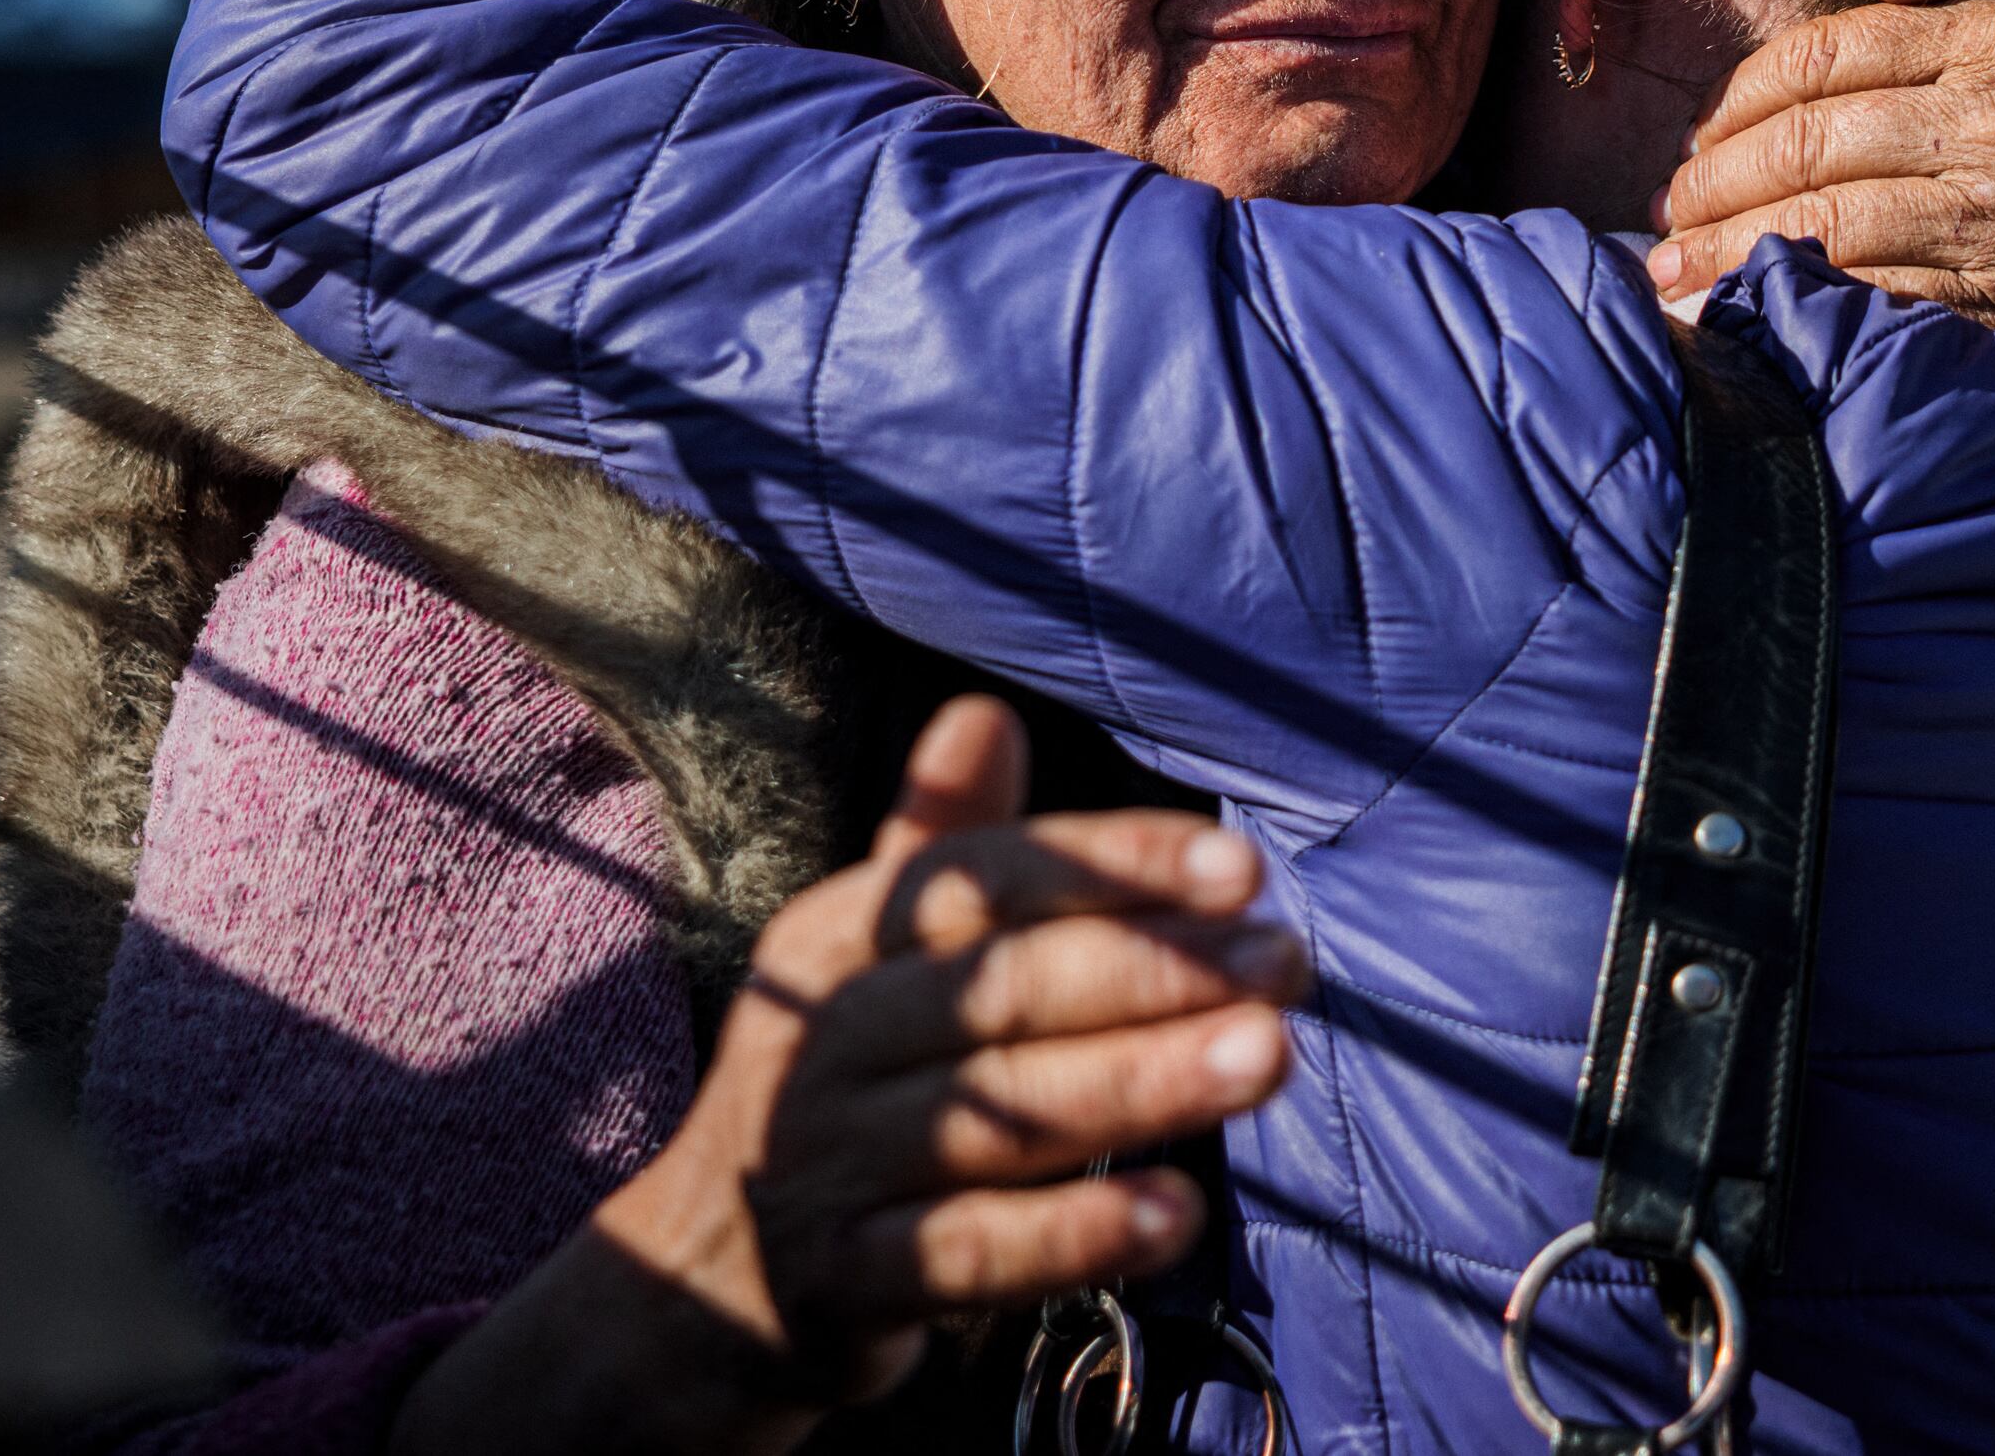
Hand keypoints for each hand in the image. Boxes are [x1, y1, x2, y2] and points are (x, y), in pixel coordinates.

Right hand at [389, 697, 1304, 1455]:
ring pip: (1005, 1116)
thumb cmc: (843, 1083)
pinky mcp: (849, 1282)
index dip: (1112, 866)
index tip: (1244, 867)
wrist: (705, 1275)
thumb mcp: (870, 960)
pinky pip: (972, 1254)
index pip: (983, 880)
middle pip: (1003, 990)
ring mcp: (832, 1166)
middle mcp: (827, 1040)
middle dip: (1156, 969)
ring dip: (1145, 1085)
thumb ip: (943, 847)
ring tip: (1270, 1056)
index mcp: (837, 940)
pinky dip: (1076, 1235)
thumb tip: (984, 711)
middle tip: (1289, 964)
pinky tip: (1178, 1214)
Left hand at [1652, 0, 1994, 463]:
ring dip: (1730, 251)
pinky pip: (1879, 299)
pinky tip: (1740, 317)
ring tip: (1670, 271)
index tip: (1702, 134)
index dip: (1744, 98)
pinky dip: (1795, 308)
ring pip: (1827, 224)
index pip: (1827, 54)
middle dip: (1717, 181)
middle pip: (1809, 141)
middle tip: (1664, 209)